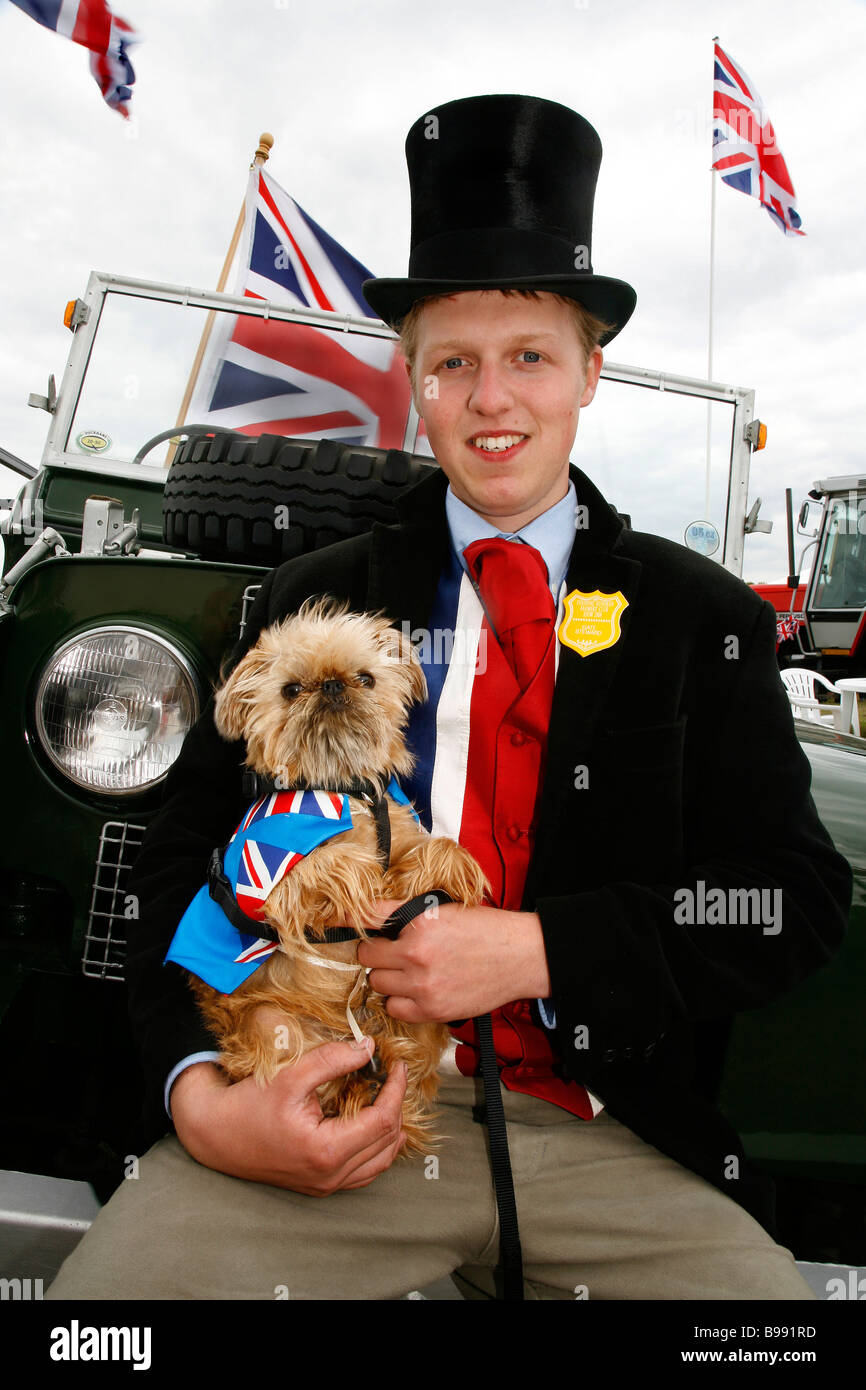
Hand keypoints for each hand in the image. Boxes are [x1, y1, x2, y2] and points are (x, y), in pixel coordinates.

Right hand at [170, 1038, 406, 1194]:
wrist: (215, 1135)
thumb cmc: (247, 1106)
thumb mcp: (290, 1076)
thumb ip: (332, 1060)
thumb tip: (368, 1048)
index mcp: (326, 1151)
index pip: (383, 1120)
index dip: (396, 1089)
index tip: (397, 1065)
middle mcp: (330, 1175)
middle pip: (387, 1141)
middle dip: (396, 1105)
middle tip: (392, 1076)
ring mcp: (326, 1185)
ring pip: (380, 1161)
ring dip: (390, 1129)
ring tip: (387, 1097)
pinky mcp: (320, 1185)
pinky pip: (364, 1172)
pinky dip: (377, 1148)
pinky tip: (374, 1126)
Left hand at [356, 900, 551, 1022]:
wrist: (519, 957)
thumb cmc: (484, 929)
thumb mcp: (443, 910)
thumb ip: (407, 913)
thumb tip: (373, 917)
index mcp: (419, 924)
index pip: (368, 917)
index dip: (347, 917)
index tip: (329, 919)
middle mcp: (416, 955)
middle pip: (368, 958)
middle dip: (377, 954)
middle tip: (395, 951)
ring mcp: (423, 986)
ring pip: (378, 984)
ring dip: (388, 978)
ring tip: (409, 971)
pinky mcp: (433, 1010)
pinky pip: (395, 1009)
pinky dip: (401, 1001)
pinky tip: (418, 990)